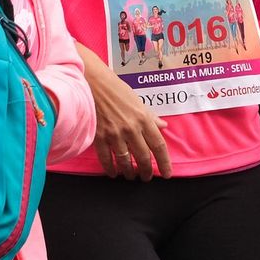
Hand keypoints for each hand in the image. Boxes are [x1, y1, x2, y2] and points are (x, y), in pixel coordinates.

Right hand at [86, 58, 171, 179]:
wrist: (92, 82)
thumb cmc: (115, 88)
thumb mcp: (138, 100)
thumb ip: (150, 116)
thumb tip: (163, 126)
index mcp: (143, 119)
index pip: (158, 146)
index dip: (164, 163)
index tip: (167, 173)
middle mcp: (131, 129)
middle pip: (143, 157)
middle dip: (146, 171)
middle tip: (146, 177)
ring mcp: (114, 134)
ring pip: (125, 161)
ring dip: (129, 172)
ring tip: (131, 176)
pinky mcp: (99, 136)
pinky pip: (106, 158)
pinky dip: (110, 168)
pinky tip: (113, 173)